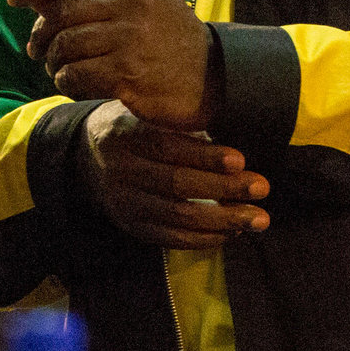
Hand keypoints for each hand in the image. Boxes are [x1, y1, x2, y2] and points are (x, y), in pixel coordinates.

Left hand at [8, 0, 213, 128]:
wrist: (213, 77)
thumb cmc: (168, 37)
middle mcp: (135, 2)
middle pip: (64, 12)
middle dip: (41, 32)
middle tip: (36, 48)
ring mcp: (132, 39)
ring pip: (66, 45)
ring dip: (53, 61)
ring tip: (57, 68)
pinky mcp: (128, 75)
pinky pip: (76, 75)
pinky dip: (65, 82)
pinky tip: (71, 85)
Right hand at [78, 100, 268, 248]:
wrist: (88, 155)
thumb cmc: (134, 125)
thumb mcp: (147, 111)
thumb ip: (179, 120)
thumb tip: (234, 129)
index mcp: (126, 135)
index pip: (168, 148)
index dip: (205, 156)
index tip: (240, 160)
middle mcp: (121, 170)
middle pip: (176, 185)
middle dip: (224, 189)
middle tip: (262, 188)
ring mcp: (124, 203)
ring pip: (177, 217)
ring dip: (223, 220)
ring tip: (258, 218)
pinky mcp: (131, 226)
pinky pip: (170, 239)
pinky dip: (204, 238)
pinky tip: (232, 232)